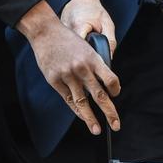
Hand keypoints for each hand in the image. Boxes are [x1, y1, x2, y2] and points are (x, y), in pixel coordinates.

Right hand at [17, 1, 120, 134]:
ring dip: (90, 118)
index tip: (116, 95)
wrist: (46, 32)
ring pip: (82, 102)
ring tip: (96, 129)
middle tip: (116, 125)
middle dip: (109, 112)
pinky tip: (82, 116)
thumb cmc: (68, 40)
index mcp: (93, 59)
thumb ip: (94, 65)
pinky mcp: (55, 80)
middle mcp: (82, 68)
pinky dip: (76, 109)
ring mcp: (68, 75)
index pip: (110, 79)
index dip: (115, 89)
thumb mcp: (87, 47)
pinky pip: (68, 99)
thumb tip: (103, 84)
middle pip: (99, 95)